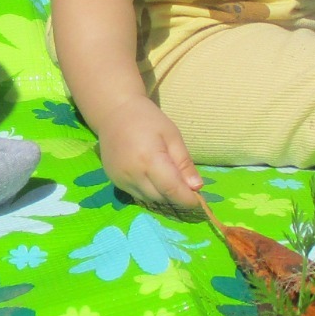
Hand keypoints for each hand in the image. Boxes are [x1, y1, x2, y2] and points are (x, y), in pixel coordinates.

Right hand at [96, 97, 205, 216]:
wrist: (114, 113)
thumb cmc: (147, 119)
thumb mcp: (172, 136)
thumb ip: (184, 163)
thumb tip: (197, 187)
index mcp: (149, 159)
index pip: (172, 190)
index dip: (187, 199)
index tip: (200, 202)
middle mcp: (133, 174)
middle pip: (161, 198)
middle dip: (176, 198)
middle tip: (187, 189)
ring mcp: (121, 179)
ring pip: (149, 199)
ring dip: (163, 196)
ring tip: (170, 182)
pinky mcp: (114, 181)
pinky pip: (136, 194)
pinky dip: (149, 192)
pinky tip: (153, 178)